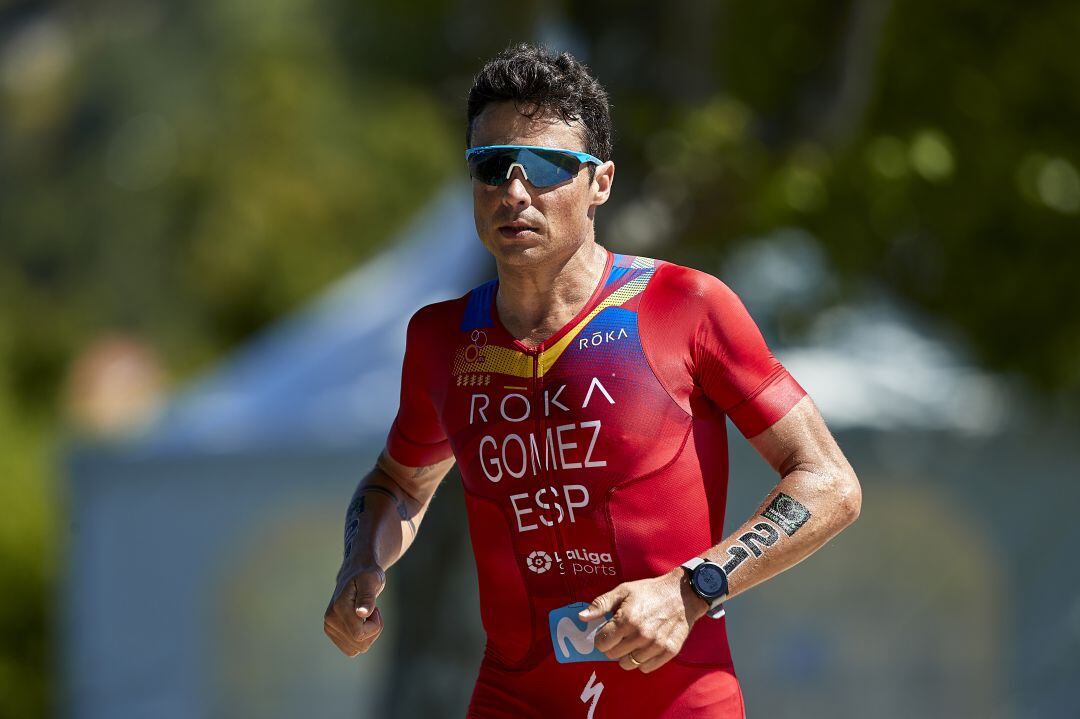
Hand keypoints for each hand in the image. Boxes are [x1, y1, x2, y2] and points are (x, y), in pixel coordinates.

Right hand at [323, 564, 385, 656]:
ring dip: (368, 635)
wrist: (356, 573)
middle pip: (361, 645)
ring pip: (357, 649)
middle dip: (373, 630)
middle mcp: (330, 620)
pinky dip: (361, 639)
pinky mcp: (332, 633)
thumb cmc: (366, 575)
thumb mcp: (371, 580)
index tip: (376, 609)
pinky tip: (361, 623)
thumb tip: (362, 613)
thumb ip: (367, 597)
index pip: (360, 635)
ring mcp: (329, 627)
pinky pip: (352, 650)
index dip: (375, 625)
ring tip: (366, 616)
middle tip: (372, 610)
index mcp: (339, 607)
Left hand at [579, 568, 708, 672]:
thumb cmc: (650, 591)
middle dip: (612, 646)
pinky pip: (646, 668)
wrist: (682, 593)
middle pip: (613, 655)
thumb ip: (601, 604)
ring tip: (631, 642)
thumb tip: (582, 617)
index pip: (602, 643)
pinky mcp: (669, 651)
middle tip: (619, 635)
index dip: (601, 638)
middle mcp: (641, 634)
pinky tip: (644, 648)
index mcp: (627, 619)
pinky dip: (642, 661)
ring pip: (628, 664)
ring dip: (626, 655)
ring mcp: (656, 645)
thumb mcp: (623, 591)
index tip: (606, 633)